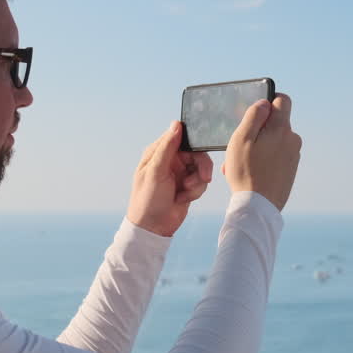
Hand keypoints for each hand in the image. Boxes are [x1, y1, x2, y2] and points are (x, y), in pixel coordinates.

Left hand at [126, 121, 213, 236]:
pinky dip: (196, 191)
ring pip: (201, 168)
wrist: (153, 227)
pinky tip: (183, 199)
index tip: (199, 155)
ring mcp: (179, 173)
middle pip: (196, 153)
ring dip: (197, 182)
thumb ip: (167, 148)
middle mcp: (170, 160)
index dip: (193, 145)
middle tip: (205, 178)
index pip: (181, 138)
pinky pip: (201, 182)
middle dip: (201, 167)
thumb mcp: (155, 172)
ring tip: (185, 193)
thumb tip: (176, 125)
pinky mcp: (187, 185)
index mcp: (158, 152)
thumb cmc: (148, 199)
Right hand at [222, 94, 300, 210]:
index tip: (256, 111)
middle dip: (257, 130)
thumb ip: (254, 116)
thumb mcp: (241, 139)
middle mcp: (292, 139)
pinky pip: (277, 156)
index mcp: (281, 128)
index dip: (269, 99)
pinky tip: (250, 173)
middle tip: (239, 146)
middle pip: (275, 123)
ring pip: (274, 141)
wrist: (259, 207)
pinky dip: (264, 159)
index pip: (283, 100)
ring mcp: (294, 155)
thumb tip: (265, 103)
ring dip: (258, 147)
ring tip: (241, 164)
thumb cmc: (246, 172)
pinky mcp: (291, 169)